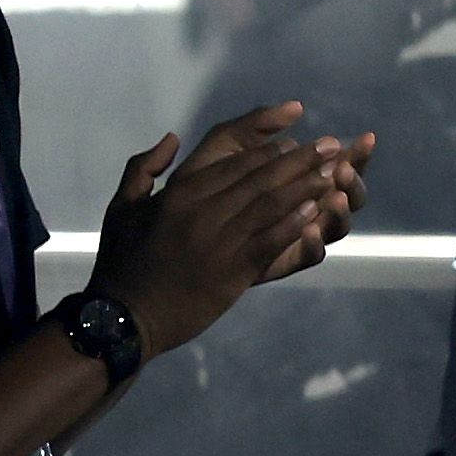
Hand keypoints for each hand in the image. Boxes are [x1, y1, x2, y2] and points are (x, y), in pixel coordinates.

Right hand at [88, 103, 351, 354]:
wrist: (124, 317)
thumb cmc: (122, 262)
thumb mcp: (121, 208)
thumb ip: (143, 168)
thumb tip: (172, 138)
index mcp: (178, 194)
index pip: (233, 163)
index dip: (269, 150)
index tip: (295, 140)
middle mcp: (201, 212)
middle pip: (260, 178)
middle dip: (299, 160)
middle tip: (329, 146)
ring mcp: (218, 241)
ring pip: (270, 205)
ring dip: (306, 186)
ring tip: (334, 172)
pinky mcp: (232, 271)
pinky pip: (269, 241)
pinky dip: (294, 224)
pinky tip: (316, 211)